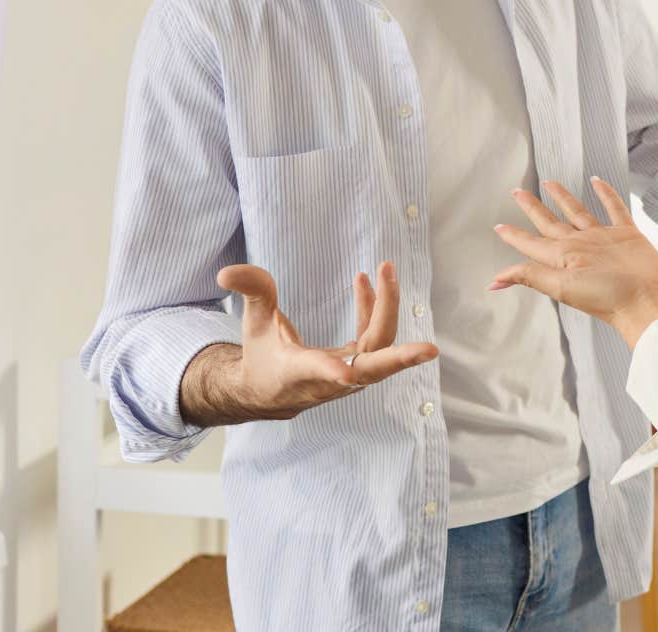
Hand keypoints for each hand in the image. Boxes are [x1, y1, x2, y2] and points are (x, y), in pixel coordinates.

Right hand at [205, 261, 438, 422]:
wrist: (268, 390)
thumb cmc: (262, 357)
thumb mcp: (253, 324)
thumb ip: (250, 293)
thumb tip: (227, 271)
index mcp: (299, 373)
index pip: (317, 374)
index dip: (331, 373)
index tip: (346, 375)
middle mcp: (331, 379)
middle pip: (372, 370)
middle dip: (400, 358)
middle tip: (429, 350)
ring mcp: (350, 373)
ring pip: (381, 347)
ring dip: (386, 309)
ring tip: (385, 269)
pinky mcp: (359, 363)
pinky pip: (375, 336)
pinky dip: (374, 309)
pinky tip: (366, 280)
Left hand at [490, 178, 657, 347]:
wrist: (646, 300)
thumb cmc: (607, 297)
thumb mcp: (561, 286)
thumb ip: (530, 276)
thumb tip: (495, 281)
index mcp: (563, 257)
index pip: (531, 244)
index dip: (513, 236)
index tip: (498, 227)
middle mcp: (580, 246)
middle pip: (550, 222)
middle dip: (532, 208)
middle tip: (517, 193)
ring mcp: (603, 239)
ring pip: (577, 211)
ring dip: (563, 197)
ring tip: (549, 183)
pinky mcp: (626, 234)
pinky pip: (613, 208)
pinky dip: (605, 194)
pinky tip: (597, 183)